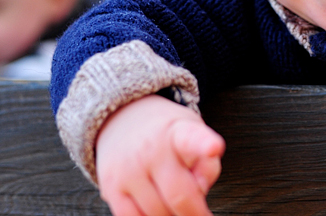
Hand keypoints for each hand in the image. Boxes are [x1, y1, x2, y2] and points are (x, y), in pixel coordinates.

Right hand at [96, 94, 225, 215]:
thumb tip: (199, 191)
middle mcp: (151, 148)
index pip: (192, 138)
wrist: (122, 119)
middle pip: (179, 195)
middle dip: (195, 213)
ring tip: (174, 203)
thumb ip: (207, 164)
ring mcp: (128, 168)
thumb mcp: (194, 133)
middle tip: (202, 215)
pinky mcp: (110, 187)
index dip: (205, 144)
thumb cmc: (166, 133)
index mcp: (178, 132)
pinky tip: (156, 208)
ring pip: (157, 213)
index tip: (214, 148)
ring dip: (171, 215)